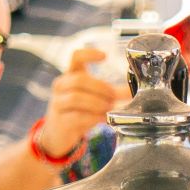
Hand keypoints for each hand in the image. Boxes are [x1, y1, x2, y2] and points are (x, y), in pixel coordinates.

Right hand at [34, 45, 124, 159]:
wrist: (57, 135)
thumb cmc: (77, 111)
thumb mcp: (91, 98)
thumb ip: (111, 93)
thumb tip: (132, 90)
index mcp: (70, 75)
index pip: (75, 57)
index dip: (89, 54)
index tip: (105, 56)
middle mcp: (61, 86)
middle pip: (79, 79)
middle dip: (101, 88)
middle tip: (113, 97)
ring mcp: (58, 103)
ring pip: (76, 98)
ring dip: (97, 103)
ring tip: (108, 108)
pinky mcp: (60, 121)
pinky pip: (76, 117)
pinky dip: (93, 117)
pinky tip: (102, 118)